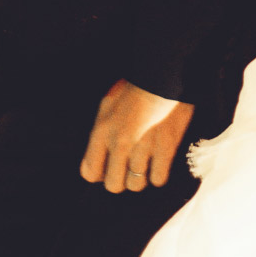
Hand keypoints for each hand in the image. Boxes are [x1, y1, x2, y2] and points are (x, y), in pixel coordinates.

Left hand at [80, 79, 194, 193]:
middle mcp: (119, 142)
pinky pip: (158, 179)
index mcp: (102, 130)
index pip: (90, 172)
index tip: (110, 166)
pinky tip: (160, 160)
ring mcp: (143, 146)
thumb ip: (102, 129)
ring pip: (136, 185)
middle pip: (113, 185)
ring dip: (141, 178)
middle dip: (121, 180)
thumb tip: (101, 155)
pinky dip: (159, 174)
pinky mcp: (165, 147)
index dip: (101, 173)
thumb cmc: (138, 85)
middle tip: (130, 167)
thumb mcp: (109, 102)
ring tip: (146, 163)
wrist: (166, 71)